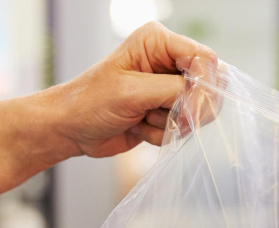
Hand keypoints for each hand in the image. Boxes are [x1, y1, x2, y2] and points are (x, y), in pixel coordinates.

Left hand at [48, 22, 216, 157]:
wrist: (70, 129)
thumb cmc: (89, 102)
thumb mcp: (131, 92)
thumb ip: (172, 91)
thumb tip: (202, 99)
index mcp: (158, 42)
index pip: (203, 58)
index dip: (204, 86)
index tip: (190, 112)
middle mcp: (167, 61)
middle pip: (208, 84)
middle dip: (189, 109)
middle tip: (163, 119)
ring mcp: (168, 87)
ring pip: (198, 111)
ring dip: (171, 123)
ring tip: (141, 119)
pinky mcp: (166, 111)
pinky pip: (184, 127)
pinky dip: (163, 134)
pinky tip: (139, 127)